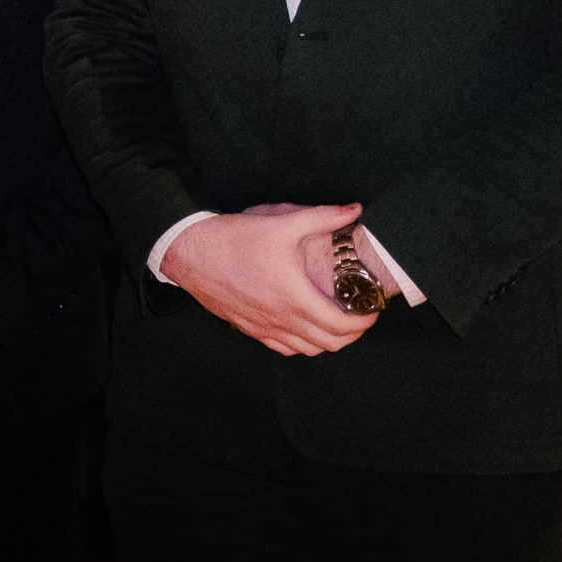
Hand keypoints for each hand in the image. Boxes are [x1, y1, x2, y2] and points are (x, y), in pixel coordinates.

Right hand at [161, 204, 376, 356]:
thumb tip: (354, 210)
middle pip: (330, 344)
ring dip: (328, 340)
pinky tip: (302, 325)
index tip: (371, 307)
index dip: (365, 321)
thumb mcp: (282, 224)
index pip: (342, 326)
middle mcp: (281, 320)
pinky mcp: (249, 328)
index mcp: (295, 298)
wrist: (190, 253)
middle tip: (359, 313)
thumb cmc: (234, 240)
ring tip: (335, 320)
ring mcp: (264, 328)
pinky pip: (283, 348)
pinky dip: (301, 343)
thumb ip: (322, 217)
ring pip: (307, 350)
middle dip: (352, 333)